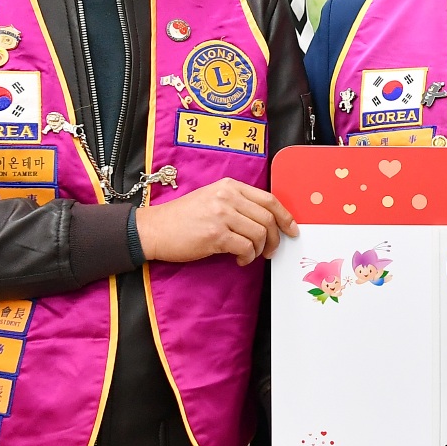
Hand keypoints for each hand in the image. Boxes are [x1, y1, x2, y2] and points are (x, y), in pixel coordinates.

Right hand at [135, 178, 298, 265]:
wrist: (154, 229)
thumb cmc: (183, 218)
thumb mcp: (212, 199)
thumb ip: (238, 204)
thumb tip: (267, 221)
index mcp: (229, 186)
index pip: (269, 199)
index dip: (286, 216)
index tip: (292, 229)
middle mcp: (227, 197)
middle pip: (268, 218)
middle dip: (274, 238)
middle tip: (270, 250)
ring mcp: (221, 214)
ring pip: (259, 233)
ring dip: (260, 249)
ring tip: (250, 255)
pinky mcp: (215, 234)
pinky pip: (245, 247)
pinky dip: (247, 257)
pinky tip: (239, 259)